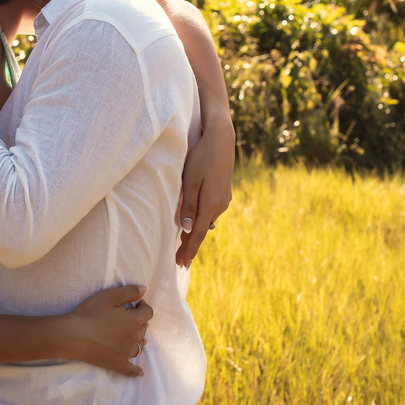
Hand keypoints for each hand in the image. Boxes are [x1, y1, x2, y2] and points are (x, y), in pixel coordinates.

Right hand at [63, 284, 152, 376]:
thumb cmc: (90, 313)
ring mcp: (126, 354)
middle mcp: (134, 338)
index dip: (142, 305)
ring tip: (132, 335)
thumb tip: (145, 289)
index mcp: (134, 321)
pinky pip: (131, 370)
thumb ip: (130, 292)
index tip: (135, 303)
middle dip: (138, 320)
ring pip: (139, 346)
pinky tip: (140, 373)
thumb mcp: (110, 296)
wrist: (73, 335)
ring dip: (138, 339)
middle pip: (143, 328)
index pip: (148, 312)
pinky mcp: (118, 364)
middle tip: (126, 316)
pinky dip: (136, 371)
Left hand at [175, 123, 234, 267]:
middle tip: (180, 262)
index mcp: (211, 204)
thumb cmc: (201, 158)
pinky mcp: (224, 193)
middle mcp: (220, 205)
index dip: (189, 249)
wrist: (221, 140)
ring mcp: (224, 200)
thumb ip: (188, 205)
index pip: (197, 233)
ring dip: (195, 233)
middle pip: (202, 230)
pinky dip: (201, 221)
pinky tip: (194, 224)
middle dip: (191, 245)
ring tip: (184, 246)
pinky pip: (210, 212)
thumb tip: (185, 229)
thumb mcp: (191, 181)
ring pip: (206, 221)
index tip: (181, 264)